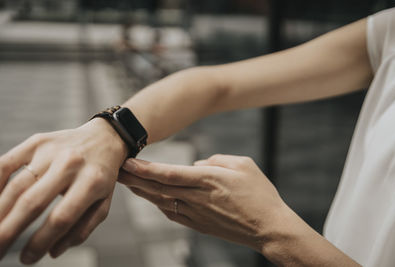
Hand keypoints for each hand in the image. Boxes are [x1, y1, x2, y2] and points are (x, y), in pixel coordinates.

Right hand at [0, 118, 127, 263]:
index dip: (41, 242)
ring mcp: (51, 151)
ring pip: (16, 186)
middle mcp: (71, 164)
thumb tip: (53, 252)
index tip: (27, 259)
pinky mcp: (37, 141)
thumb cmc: (101, 177)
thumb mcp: (103, 203)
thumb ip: (82, 228)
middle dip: (9, 231)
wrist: (104, 138)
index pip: (61, 218)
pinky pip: (6, 163)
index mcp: (92, 182)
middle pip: (33, 203)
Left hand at [118, 154, 288, 251]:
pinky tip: (150, 198)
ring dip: (142, 192)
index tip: (128, 162)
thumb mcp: (243, 164)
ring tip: (127, 183)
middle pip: (158, 188)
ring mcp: (196, 214)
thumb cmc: (260, 194)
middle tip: (116, 171)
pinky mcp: (198, 225)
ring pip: (161, 201)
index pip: (169, 174)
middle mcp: (198, 198)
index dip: (146, 169)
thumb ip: (216, 161)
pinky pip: (172, 213)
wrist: (268, 228)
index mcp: (208, 180)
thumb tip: (196, 166)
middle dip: (135, 179)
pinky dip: (158, 204)